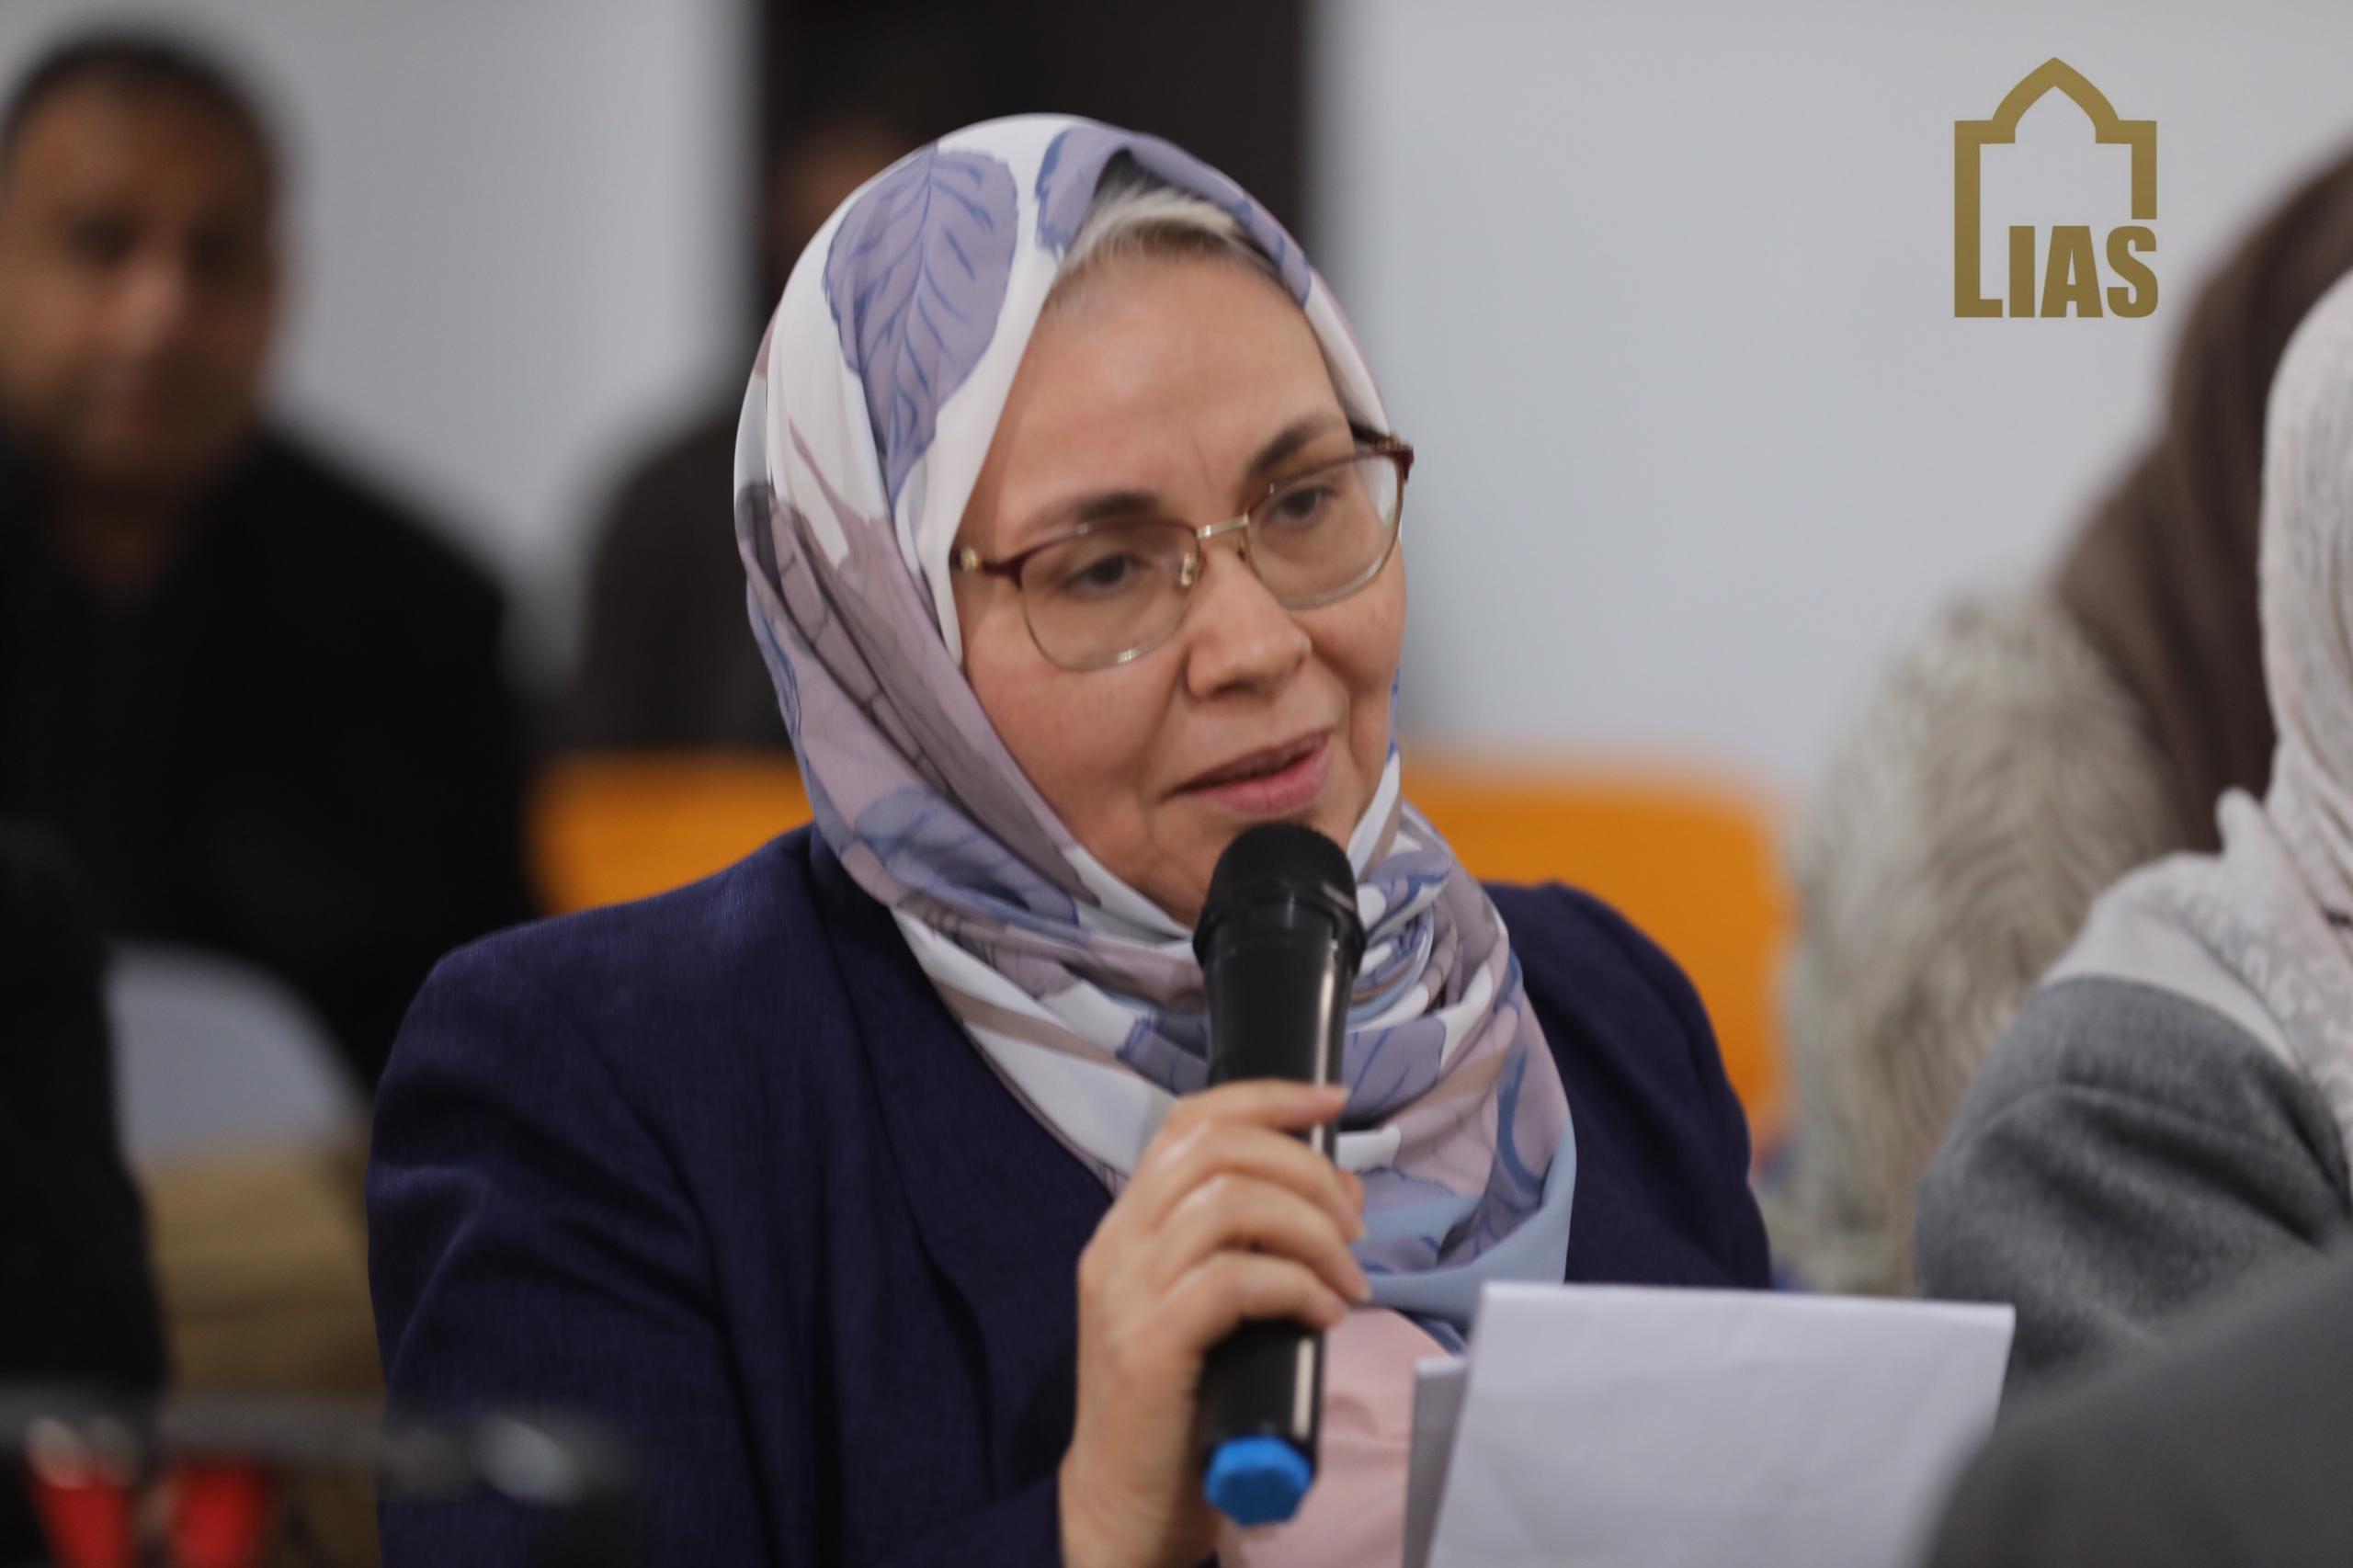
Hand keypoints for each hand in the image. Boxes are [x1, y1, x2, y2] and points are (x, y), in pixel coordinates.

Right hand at [1058, 1080, 1367, 1567]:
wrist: (1124, 1501)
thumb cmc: (1180, 1403)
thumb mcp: (1205, 1304)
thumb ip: (1246, 1247)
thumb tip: (1335, 1198)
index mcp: (1128, 1225)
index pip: (1189, 1123)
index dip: (1265, 1099)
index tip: (1331, 1102)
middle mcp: (1118, 1245)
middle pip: (1218, 1150)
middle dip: (1305, 1170)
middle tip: (1353, 1224)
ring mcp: (1127, 1293)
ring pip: (1231, 1205)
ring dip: (1312, 1231)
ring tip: (1347, 1278)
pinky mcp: (1149, 1346)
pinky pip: (1235, 1281)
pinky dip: (1296, 1285)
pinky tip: (1324, 1315)